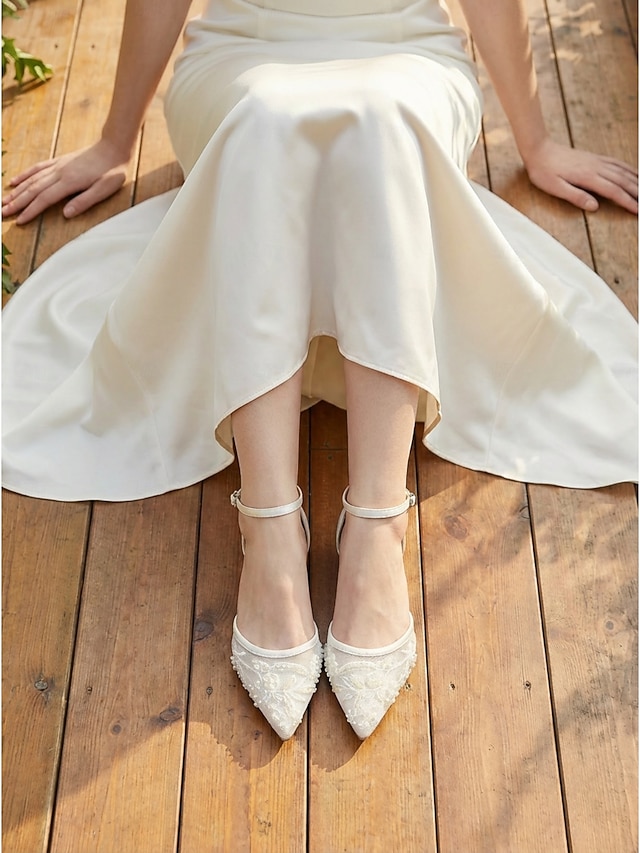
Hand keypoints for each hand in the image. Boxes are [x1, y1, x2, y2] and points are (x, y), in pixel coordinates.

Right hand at [2, 138, 131, 224]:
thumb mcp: (104, 190)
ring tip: (4, 201)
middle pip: (33, 190)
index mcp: (69, 182)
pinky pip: (37, 168)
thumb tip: (66, 214)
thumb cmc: (113, 171)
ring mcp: (57, 166)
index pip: (44, 199)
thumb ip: (84, 202)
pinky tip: (14, 181)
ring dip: (16, 191)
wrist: (114, 147)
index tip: (19, 221)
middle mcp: (59, 173)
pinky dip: (24, 175)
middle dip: (16, 203)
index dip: (31, 211)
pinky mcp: (59, 161)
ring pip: (31, 179)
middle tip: (2, 213)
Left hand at [522, 137, 637, 214]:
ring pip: (623, 171)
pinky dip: (629, 168)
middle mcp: (596, 168)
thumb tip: (594, 207)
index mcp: (588, 177)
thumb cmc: (544, 171)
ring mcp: (596, 161)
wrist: (539, 150)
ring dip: (637, 181)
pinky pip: (616, 163)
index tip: (638, 210)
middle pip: (623, 181)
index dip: (628, 202)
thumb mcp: (555, 188)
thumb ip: (575, 196)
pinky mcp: (594, 158)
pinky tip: (634, 173)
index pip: (614, 191)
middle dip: (637, 193)